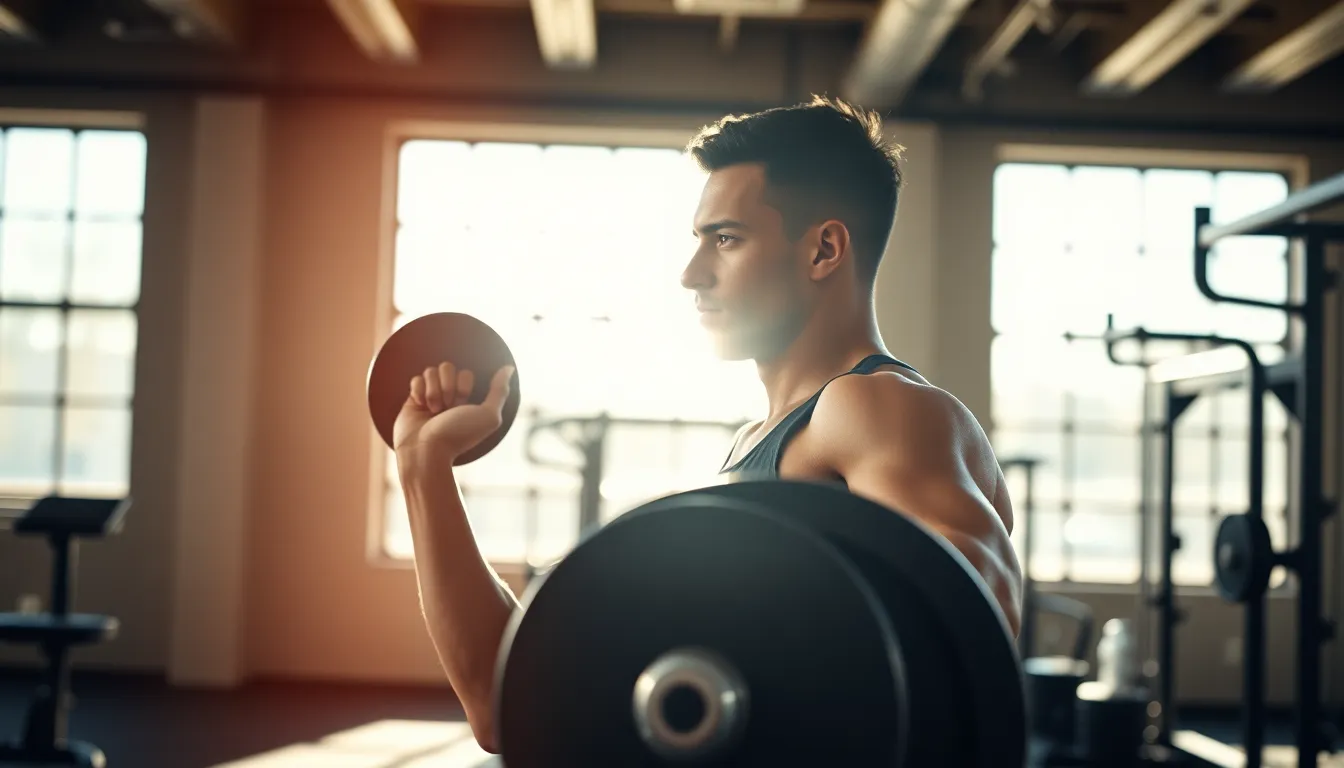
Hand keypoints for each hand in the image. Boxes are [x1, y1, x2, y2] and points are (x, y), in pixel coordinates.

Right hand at [393, 361, 514, 463]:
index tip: (462, 405)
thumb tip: (509, 368)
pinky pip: (416, 379)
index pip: (466, 373)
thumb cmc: (458, 435)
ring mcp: (431, 397)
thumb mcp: (488, 416)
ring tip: (432, 411)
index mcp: (468, 400)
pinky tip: (420, 406)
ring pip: (430, 371)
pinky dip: (418, 391)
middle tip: (446, 408)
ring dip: (432, 391)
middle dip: (447, 387)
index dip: (463, 386)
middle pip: (447, 367)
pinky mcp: (413, 400)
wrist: (425, 451)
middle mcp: (450, 397)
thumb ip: (500, 392)